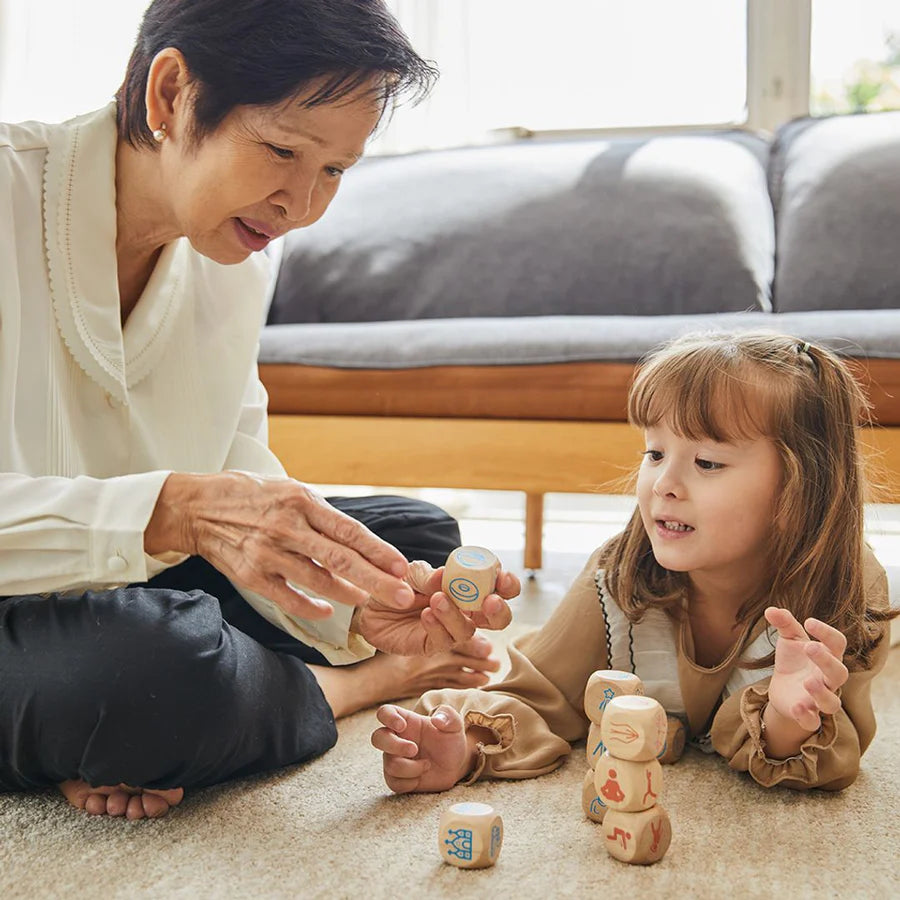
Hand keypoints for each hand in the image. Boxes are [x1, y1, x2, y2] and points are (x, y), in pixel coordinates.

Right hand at [145, 472, 413, 620]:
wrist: (196, 507)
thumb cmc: (251, 496)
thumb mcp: (289, 489)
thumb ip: (321, 513)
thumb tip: (358, 537)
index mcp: (302, 501)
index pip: (350, 531)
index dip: (379, 551)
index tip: (401, 566)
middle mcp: (288, 527)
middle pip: (342, 559)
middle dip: (377, 580)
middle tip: (403, 596)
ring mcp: (268, 553)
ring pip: (318, 580)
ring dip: (348, 594)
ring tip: (369, 602)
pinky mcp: (251, 575)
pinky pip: (288, 598)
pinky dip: (310, 607)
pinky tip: (327, 611)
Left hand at [354, 562, 517, 655]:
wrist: (371, 605)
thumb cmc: (399, 584)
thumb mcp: (412, 573)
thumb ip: (428, 576)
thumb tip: (444, 575)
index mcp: (469, 587)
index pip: (499, 587)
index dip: (507, 584)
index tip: (502, 577)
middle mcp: (467, 611)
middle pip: (498, 618)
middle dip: (499, 610)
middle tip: (489, 601)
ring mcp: (451, 630)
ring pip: (469, 630)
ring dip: (456, 614)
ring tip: (437, 599)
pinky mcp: (433, 646)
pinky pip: (444, 641)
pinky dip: (438, 626)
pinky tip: (426, 615)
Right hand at [372, 704, 470, 793]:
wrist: (455, 765)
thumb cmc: (450, 740)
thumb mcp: (455, 725)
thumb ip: (448, 716)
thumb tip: (437, 720)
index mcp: (406, 721)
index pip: (385, 712)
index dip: (388, 717)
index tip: (402, 726)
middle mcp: (396, 739)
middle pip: (377, 738)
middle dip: (394, 746)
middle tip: (415, 749)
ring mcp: (395, 759)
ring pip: (389, 765)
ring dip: (411, 768)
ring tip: (427, 765)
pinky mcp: (397, 778)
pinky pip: (394, 783)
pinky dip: (410, 782)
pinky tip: (421, 777)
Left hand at [764, 607, 848, 733]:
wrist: (782, 690)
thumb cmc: (793, 661)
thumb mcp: (789, 640)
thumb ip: (784, 624)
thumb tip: (771, 609)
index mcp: (827, 657)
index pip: (838, 643)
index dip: (827, 633)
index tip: (809, 622)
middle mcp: (828, 679)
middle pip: (839, 672)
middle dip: (826, 661)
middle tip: (810, 647)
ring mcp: (819, 700)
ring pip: (832, 702)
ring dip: (821, 693)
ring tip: (808, 681)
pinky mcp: (806, 715)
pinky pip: (812, 722)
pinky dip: (806, 716)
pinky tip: (796, 706)